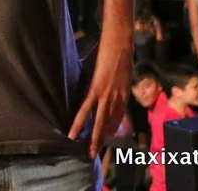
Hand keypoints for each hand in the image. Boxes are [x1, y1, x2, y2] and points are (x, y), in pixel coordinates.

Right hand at [69, 39, 132, 159]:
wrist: (120, 43)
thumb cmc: (115, 49)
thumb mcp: (116, 66)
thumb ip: (108, 73)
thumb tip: (100, 71)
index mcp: (123, 92)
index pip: (118, 115)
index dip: (113, 126)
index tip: (108, 135)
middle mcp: (117, 98)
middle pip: (109, 123)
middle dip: (103, 139)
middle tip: (96, 153)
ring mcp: (107, 96)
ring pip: (99, 122)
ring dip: (93, 138)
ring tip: (88, 152)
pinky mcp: (96, 91)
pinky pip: (86, 111)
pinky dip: (80, 123)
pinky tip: (74, 133)